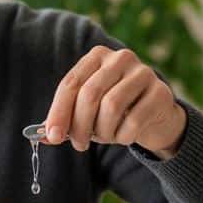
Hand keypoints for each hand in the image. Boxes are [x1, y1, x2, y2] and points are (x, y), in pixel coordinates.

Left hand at [43, 46, 186, 159]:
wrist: (155, 116)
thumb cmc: (114, 112)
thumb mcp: (87, 112)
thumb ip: (65, 120)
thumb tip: (42, 136)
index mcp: (97, 56)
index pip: (71, 83)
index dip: (59, 111)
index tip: (52, 136)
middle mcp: (120, 58)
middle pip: (90, 94)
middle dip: (80, 125)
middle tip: (79, 145)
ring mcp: (143, 72)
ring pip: (111, 107)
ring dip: (104, 131)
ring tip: (106, 137)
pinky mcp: (161, 92)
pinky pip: (134, 120)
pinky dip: (123, 136)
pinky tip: (124, 137)